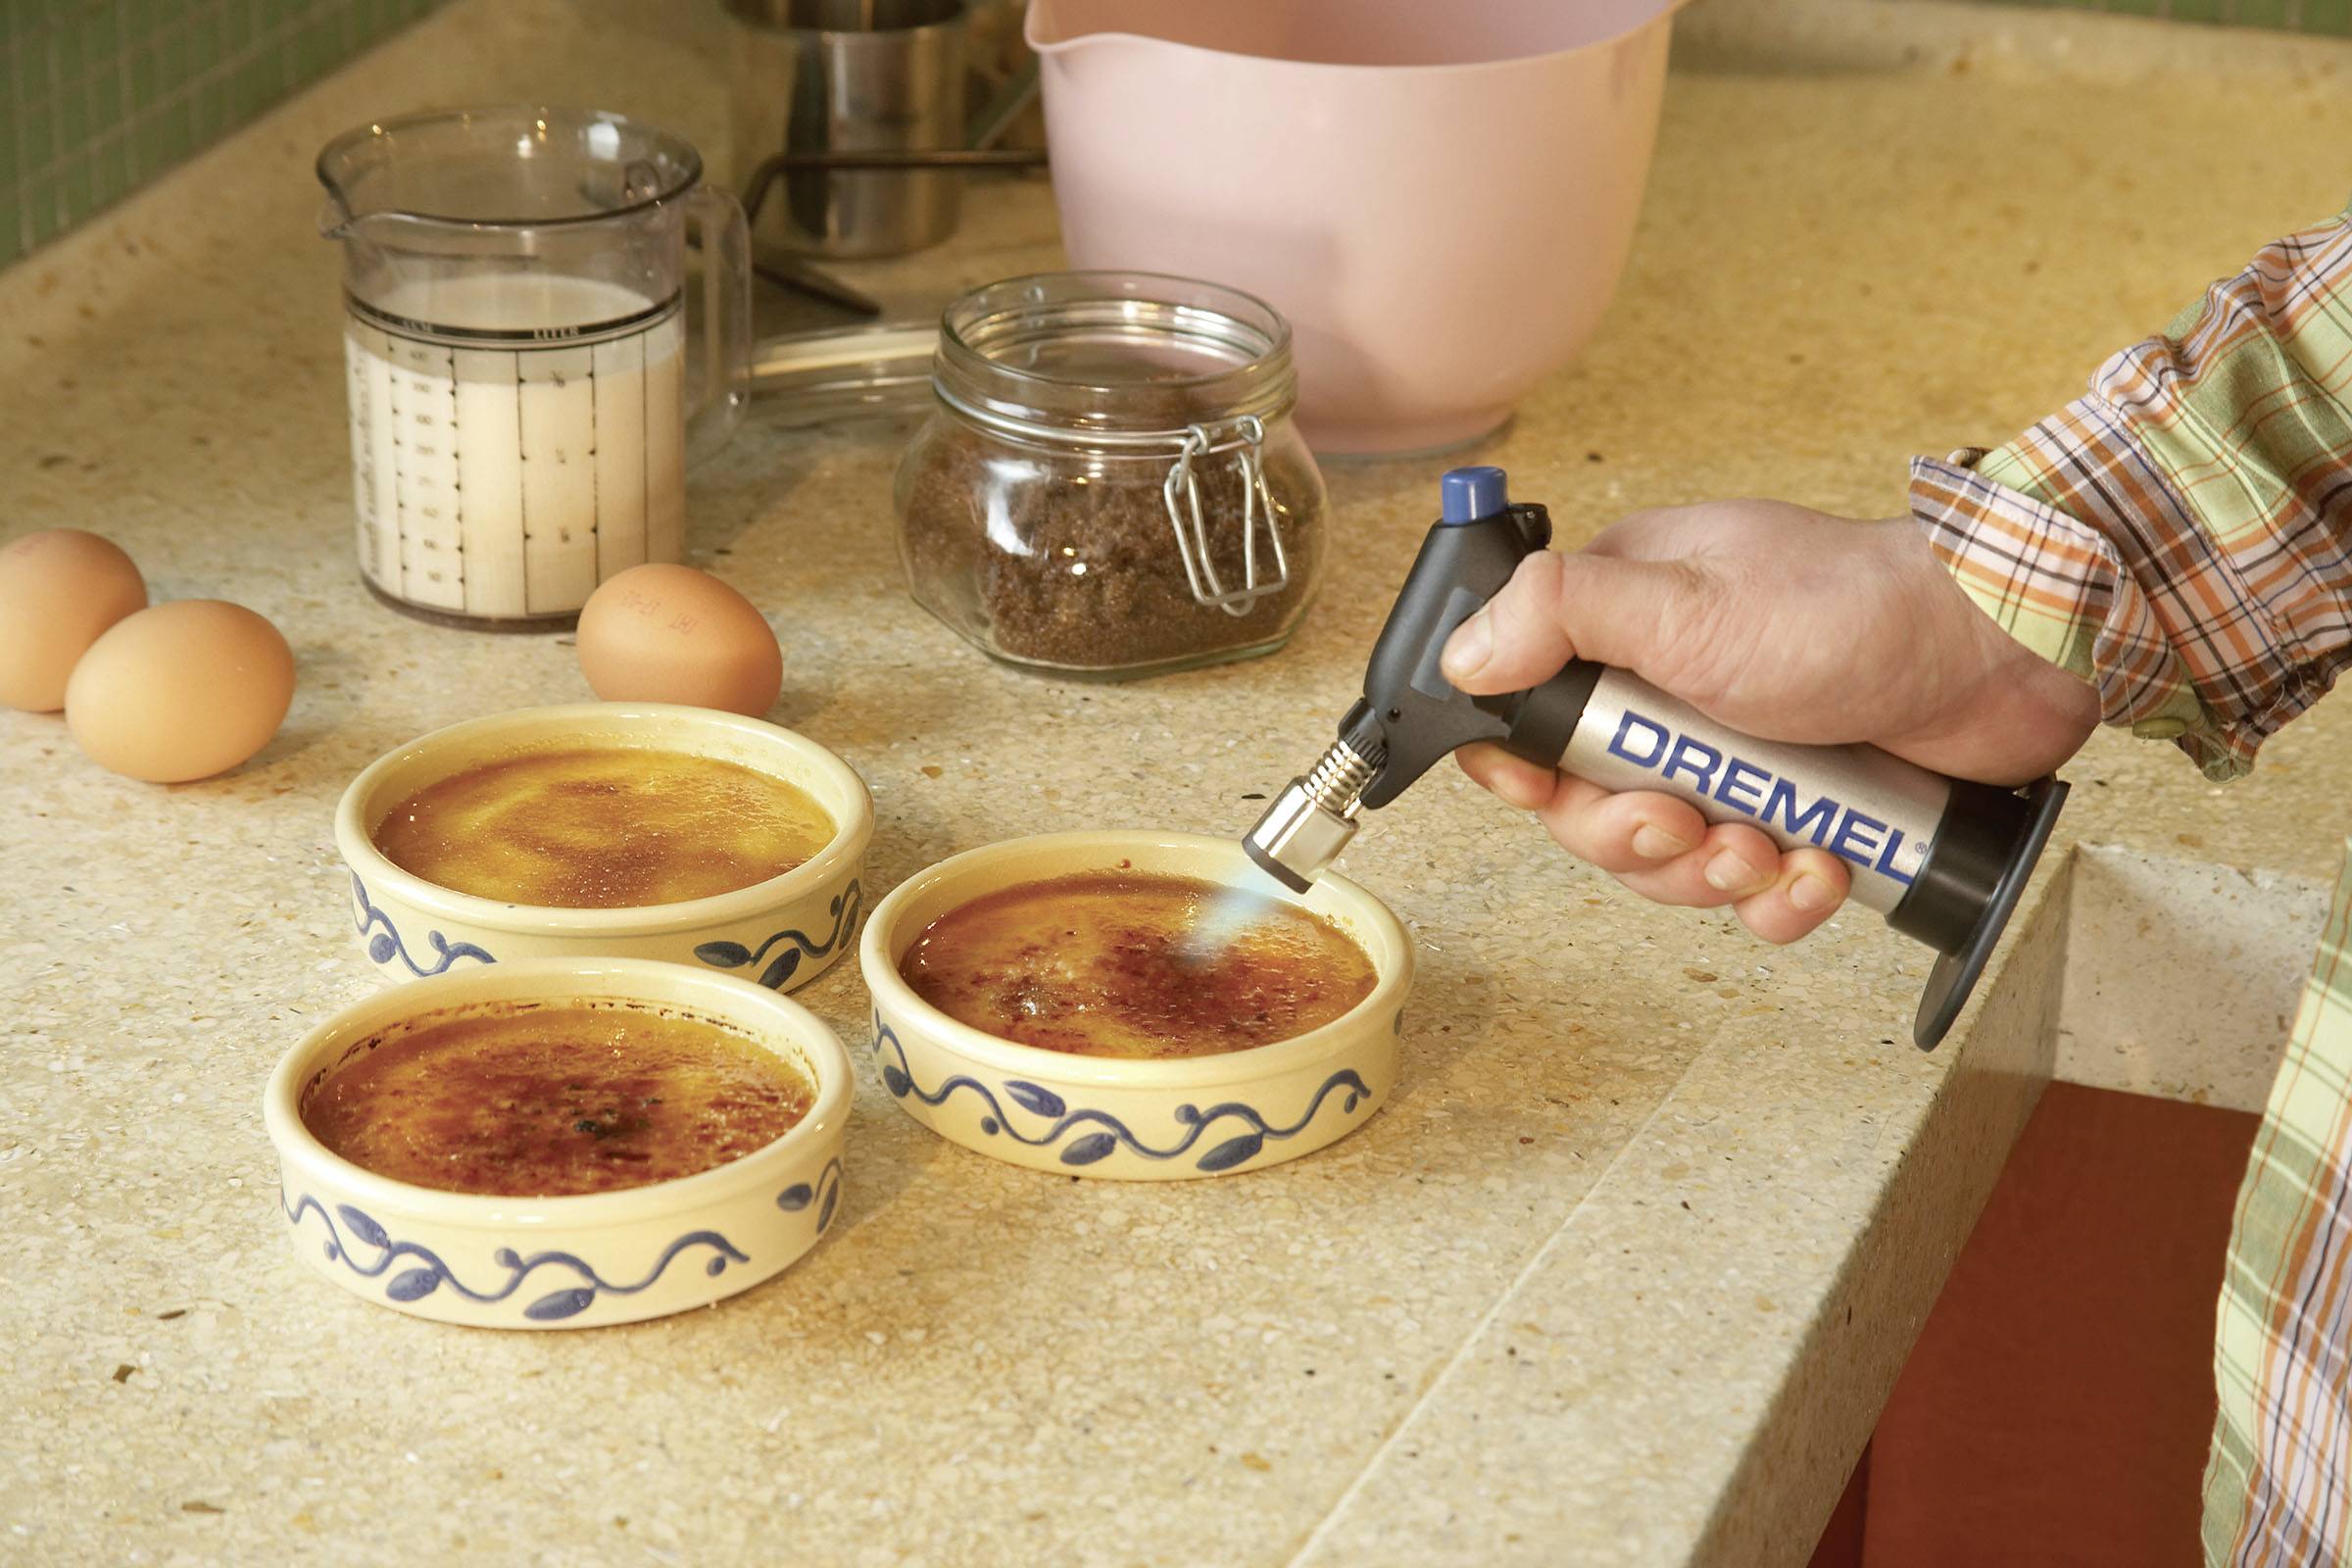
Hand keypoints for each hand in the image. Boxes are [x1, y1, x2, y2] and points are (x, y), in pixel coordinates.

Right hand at [1439, 499, 2099, 942]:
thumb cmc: (1852, 608)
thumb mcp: (1687, 602)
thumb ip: (1562, 615)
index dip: (1528, 767)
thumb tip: (1462, 655)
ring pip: (1669, 858)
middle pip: (1591, 805)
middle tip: (1685, 823)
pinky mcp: (1800, 810)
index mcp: (1626, 626)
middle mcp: (1671, 693)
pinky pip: (1753, 887)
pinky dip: (1780, 896)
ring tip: (1764, 849)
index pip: (1529, 711)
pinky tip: (1819, 868)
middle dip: (1634, 836)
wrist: (2004, 655)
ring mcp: (1735, 755)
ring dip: (1710, 874)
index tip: (1544, 790)